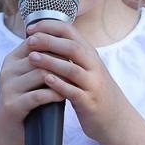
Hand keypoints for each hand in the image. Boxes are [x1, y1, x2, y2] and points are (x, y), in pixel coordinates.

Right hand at [0, 32, 67, 144]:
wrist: (4, 131)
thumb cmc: (23, 101)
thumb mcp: (27, 78)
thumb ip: (40, 62)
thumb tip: (67, 45)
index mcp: (11, 60)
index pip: (35, 41)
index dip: (56, 44)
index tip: (74, 50)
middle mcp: (8, 70)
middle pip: (40, 56)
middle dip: (61, 60)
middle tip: (79, 65)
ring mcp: (8, 88)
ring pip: (40, 74)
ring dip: (61, 77)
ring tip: (75, 81)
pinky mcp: (12, 105)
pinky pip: (38, 95)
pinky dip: (55, 94)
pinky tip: (65, 95)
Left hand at [23, 19, 129, 143]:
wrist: (115, 117)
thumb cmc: (93, 89)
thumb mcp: (86, 66)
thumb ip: (70, 53)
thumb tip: (43, 36)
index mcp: (90, 54)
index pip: (70, 32)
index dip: (49, 27)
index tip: (30, 28)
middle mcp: (94, 66)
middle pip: (72, 47)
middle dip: (49, 41)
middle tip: (30, 40)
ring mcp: (93, 84)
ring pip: (72, 69)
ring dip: (51, 62)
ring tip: (32, 58)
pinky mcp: (89, 102)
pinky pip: (74, 92)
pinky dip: (59, 85)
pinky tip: (46, 80)